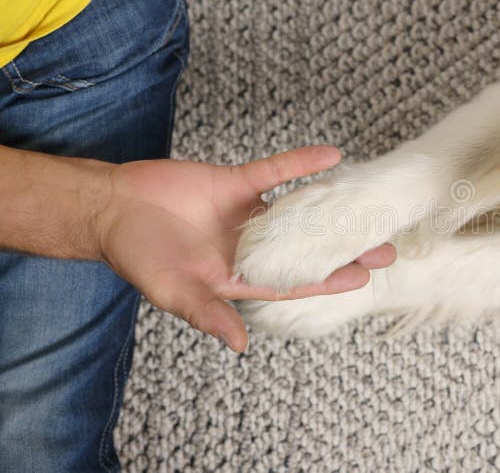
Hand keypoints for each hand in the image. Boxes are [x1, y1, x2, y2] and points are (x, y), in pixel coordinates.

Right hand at [95, 146, 394, 351]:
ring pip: (298, 211)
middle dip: (343, 250)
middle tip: (385, 248)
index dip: (326, 280)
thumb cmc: (138, 255)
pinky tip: (333, 157)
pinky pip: (275, 171)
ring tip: (370, 212)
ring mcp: (245, 213)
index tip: (362, 278)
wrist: (112, 206)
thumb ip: (206, 313)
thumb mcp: (172, 290)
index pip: (291, 281)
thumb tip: (240, 345)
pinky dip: (301, 163)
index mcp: (237, 276)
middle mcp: (249, 246)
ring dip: (331, 210)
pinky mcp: (236, 182)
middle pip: (305, 248)